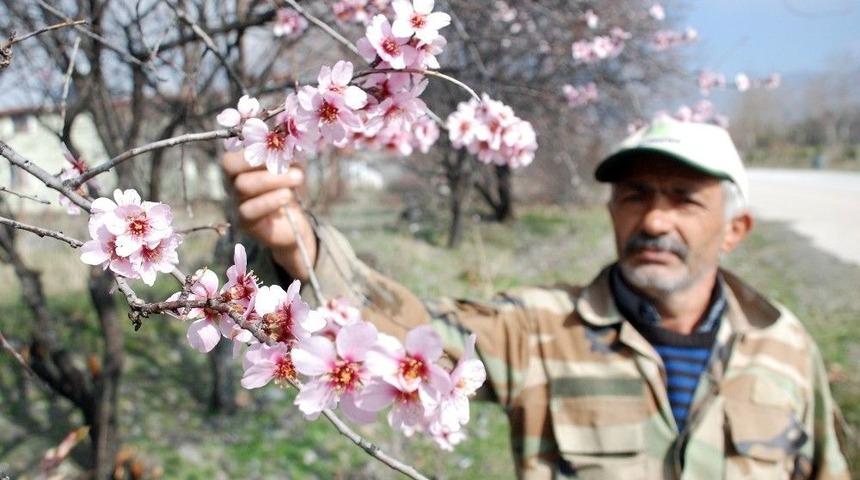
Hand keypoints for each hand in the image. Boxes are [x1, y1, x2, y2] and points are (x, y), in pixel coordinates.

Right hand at [222, 151, 316, 280]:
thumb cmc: (290, 189)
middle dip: (262, 161)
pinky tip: (287, 195)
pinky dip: (270, 200)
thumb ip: (287, 154)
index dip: (251, 149)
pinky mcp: (244, 221)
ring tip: (298, 178)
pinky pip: (249, 210)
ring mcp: (236, 202)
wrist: (294, 224)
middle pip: (231, 167)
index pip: (231, 155)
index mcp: (240, 167)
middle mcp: (232, 183)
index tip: (278, 147)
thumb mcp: (292, 168)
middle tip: (288, 162)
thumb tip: (288, 141)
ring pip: (242, 186)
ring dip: (273, 179)